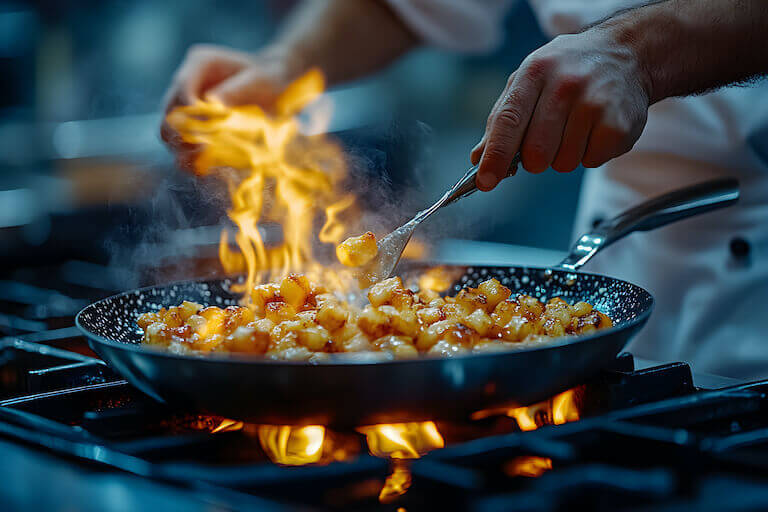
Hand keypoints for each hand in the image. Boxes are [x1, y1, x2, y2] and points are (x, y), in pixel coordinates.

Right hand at [161, 44, 301, 168]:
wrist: (275, 86)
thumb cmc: (270, 78)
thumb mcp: (260, 80)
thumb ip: (237, 90)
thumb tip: (211, 103)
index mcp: (200, 63)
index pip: (182, 87)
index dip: (190, 110)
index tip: (208, 129)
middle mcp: (187, 84)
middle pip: (168, 112)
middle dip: (181, 134)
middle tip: (202, 150)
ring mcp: (186, 106)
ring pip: (169, 131)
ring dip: (181, 149)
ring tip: (201, 165)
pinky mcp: (194, 126)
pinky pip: (183, 145)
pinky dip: (190, 159)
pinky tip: (204, 170)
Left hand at [470, 28, 650, 190]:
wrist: (625, 54)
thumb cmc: (567, 72)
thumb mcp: (528, 82)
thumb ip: (501, 120)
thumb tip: (479, 157)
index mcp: (534, 72)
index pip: (508, 121)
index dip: (495, 156)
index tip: (485, 182)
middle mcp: (564, 85)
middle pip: (535, 153)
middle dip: (535, 158)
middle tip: (548, 136)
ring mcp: (594, 103)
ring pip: (563, 163)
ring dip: (565, 155)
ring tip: (576, 127)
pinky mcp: (619, 124)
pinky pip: (591, 162)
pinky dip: (590, 154)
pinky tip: (596, 129)